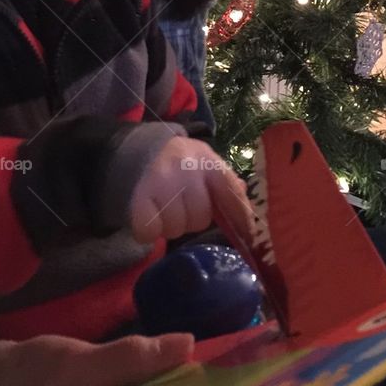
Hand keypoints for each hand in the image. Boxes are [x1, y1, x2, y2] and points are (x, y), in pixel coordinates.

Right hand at [129, 136, 252, 244]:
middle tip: (183, 208)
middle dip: (193, 219)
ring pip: (175, 228)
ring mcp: (161, 182)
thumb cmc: (181, 162)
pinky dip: (149, 231)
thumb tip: (244, 202)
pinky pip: (149, 231)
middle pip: (200, 218)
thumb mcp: (206, 163)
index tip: (247, 237)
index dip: (241, 218)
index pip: (231, 193)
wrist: (140, 148)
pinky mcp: (138, 196)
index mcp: (208, 160)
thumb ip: (225, 183)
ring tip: (166, 210)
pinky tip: (151, 217)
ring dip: (172, 226)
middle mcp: (186, 168)